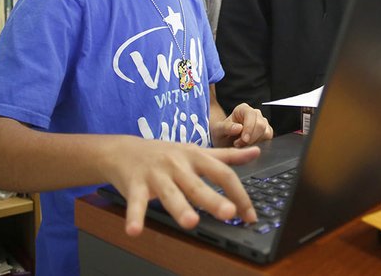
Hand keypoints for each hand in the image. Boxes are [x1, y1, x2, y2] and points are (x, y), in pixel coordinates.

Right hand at [103, 137, 260, 236]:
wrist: (124, 150)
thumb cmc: (165, 153)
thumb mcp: (196, 151)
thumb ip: (226, 156)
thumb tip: (256, 152)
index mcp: (196, 157)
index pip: (222, 174)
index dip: (238, 193)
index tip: (249, 215)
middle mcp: (178, 165)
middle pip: (197, 184)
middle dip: (213, 199)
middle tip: (228, 213)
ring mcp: (156, 175)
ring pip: (170, 193)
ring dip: (180, 208)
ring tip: (191, 222)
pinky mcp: (134, 185)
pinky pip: (135, 203)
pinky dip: (134, 217)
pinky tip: (135, 231)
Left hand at [211, 103, 273, 147]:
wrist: (225, 142)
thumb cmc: (222, 134)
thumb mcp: (218, 131)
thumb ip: (226, 127)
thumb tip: (239, 128)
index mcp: (243, 109)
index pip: (251, 115)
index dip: (249, 128)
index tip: (244, 139)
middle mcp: (255, 114)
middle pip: (261, 125)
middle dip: (251, 138)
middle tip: (238, 145)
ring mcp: (263, 123)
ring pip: (266, 133)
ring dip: (255, 143)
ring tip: (242, 145)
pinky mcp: (267, 132)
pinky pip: (268, 139)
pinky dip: (260, 145)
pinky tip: (249, 147)